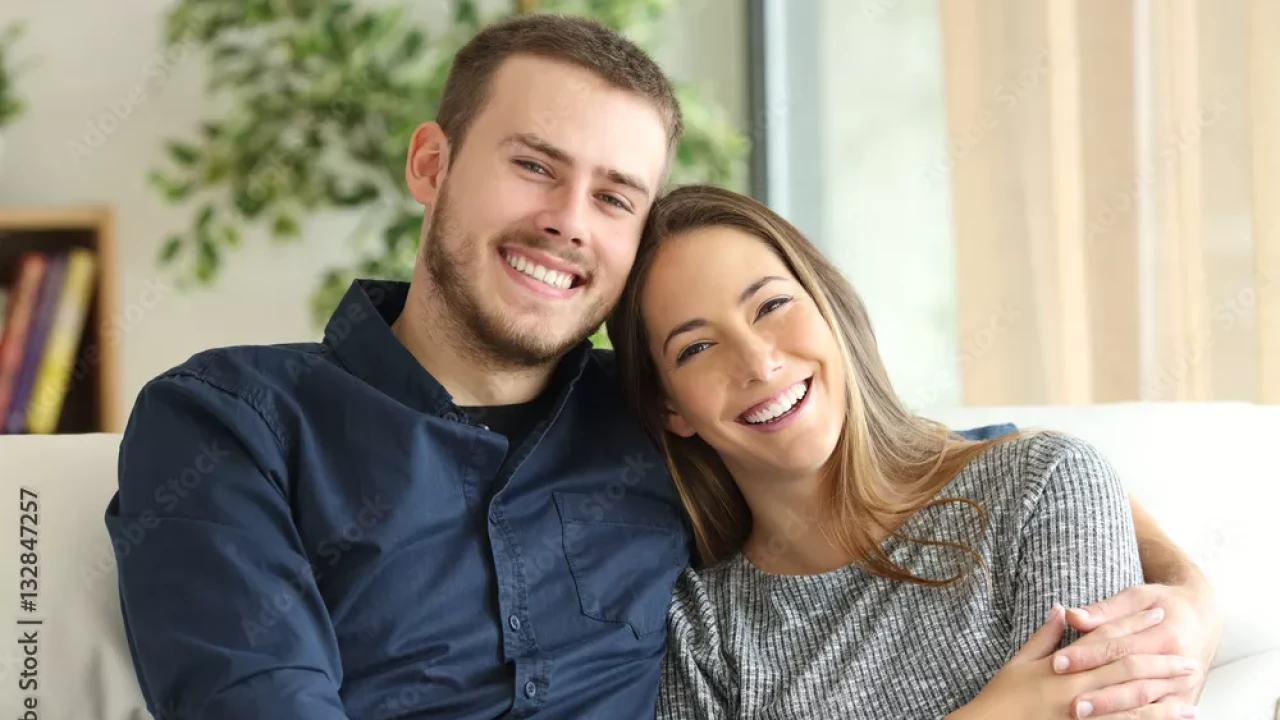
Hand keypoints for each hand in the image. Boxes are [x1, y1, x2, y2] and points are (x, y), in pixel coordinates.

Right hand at [953, 605, 1199, 719]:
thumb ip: (1045, 636)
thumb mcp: (1020, 661)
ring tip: (1190, 699)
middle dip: (1160, 663)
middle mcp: (1076, 687)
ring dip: (1164, 700)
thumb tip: (1064, 610)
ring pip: (1132, 703)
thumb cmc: (1003, 695)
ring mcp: (1082, 713)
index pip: (1105, 637)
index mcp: (1062, 664)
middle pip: (1127, 668)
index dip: (1132, 623)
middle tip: (1189, 660)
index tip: (1156, 613)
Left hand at [1052, 584, 1221, 713]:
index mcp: (1165, 635)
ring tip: (1085, 718)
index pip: (1118, 648)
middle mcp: (1178, 663)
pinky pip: (1158, 716)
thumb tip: (1071, 616)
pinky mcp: (1184, 701)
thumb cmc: (1165, 605)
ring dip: (1116, 713)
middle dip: (1101, 694)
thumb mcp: (1138, 597)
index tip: (1057, 663)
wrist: (1203, 619)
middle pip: (1132, 681)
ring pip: (1145, 703)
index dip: (1087, 655)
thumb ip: (1105, 610)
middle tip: (1070, 704)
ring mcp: (1184, 686)